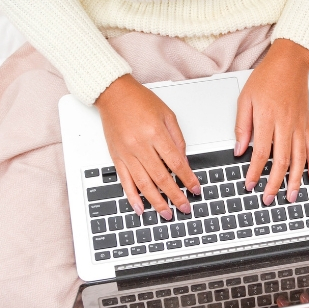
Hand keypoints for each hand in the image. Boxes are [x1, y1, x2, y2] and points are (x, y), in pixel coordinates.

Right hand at [95, 74, 200, 219]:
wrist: (113, 94)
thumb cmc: (140, 101)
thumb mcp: (167, 114)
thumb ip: (177, 139)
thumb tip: (184, 162)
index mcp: (156, 133)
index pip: (176, 163)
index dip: (188, 179)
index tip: (195, 190)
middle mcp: (140, 145)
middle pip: (161, 177)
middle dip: (175, 196)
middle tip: (185, 208)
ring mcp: (126, 153)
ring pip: (143, 184)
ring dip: (156, 202)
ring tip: (166, 213)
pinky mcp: (116, 157)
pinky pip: (124, 181)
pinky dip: (132, 197)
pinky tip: (140, 208)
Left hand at [235, 39, 308, 205]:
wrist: (291, 62)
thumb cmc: (267, 77)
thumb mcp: (245, 98)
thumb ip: (242, 125)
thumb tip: (239, 149)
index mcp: (267, 118)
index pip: (260, 153)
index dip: (255, 172)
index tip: (250, 184)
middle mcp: (285, 124)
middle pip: (281, 161)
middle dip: (274, 184)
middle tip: (268, 198)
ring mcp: (299, 125)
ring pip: (299, 159)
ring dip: (295, 180)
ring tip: (291, 196)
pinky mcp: (307, 124)